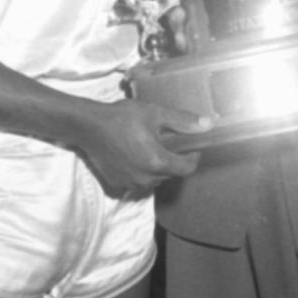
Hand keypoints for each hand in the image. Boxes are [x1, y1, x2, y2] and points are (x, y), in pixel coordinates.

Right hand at [77, 99, 206, 195]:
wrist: (89, 126)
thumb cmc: (122, 117)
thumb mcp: (155, 113)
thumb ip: (183, 121)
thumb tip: (208, 125)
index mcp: (157, 162)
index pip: (187, 169)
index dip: (193, 158)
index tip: (191, 147)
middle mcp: (146, 178)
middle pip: (170, 174)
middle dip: (173, 160)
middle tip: (166, 143)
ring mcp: (130, 183)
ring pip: (154, 180)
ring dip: (156, 168)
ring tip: (148, 148)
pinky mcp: (118, 184)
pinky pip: (137, 181)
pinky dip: (140, 172)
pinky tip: (133, 155)